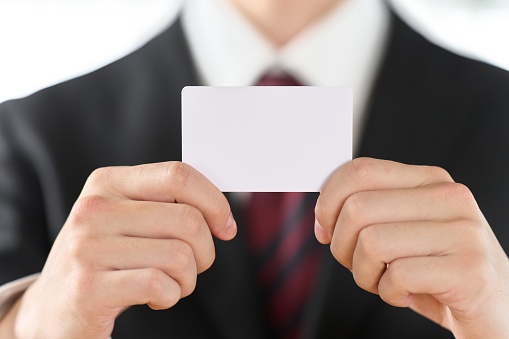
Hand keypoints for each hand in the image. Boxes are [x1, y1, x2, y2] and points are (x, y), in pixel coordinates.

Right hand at [12, 162, 235, 337]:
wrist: (53, 309)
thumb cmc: (105, 261)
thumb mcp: (127, 221)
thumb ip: (165, 204)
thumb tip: (221, 209)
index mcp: (107, 183)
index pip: (179, 175)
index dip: (215, 202)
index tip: (226, 227)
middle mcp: (94, 209)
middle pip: (188, 219)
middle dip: (205, 251)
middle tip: (194, 265)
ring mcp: (87, 247)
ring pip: (180, 255)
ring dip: (188, 279)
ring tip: (170, 284)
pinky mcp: (88, 287)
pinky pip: (160, 285)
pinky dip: (171, 296)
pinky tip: (155, 298)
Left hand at [314, 158, 508, 337]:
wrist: (492, 307)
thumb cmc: (436, 268)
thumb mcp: (402, 229)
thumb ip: (370, 211)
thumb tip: (324, 212)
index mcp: (429, 180)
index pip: (360, 171)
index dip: (328, 201)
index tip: (324, 228)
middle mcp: (449, 197)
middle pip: (358, 208)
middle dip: (342, 246)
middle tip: (356, 264)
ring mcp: (463, 232)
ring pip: (372, 243)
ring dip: (364, 274)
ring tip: (384, 280)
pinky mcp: (469, 270)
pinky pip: (397, 276)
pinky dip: (389, 293)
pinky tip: (407, 293)